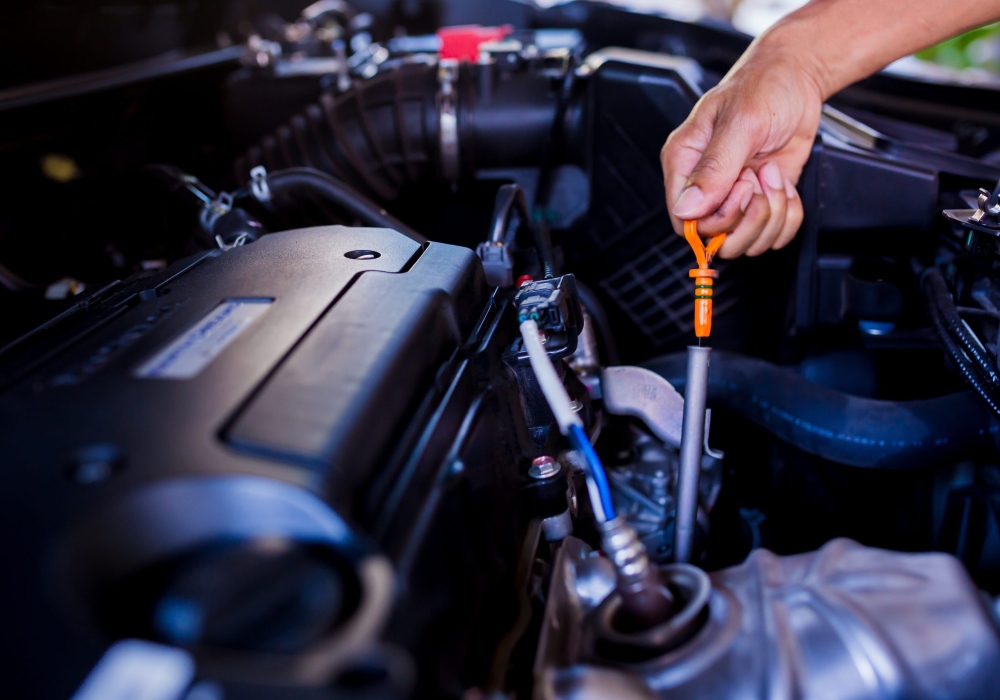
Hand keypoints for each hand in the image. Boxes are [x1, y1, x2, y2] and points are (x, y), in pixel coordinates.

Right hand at [661, 46, 823, 257]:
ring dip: (772, 215)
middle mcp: (705, 185)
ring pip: (746, 242)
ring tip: (773, 175)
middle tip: (759, 179)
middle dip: (749, 217)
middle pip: (717, 238)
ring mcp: (734, 196)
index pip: (685, 221)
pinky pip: (772, 235)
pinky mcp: (760, 201)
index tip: (742, 188)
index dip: (717, 218)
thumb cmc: (764, 86)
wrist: (797, 77)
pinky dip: (788, 216)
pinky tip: (784, 185)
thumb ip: (714, 167)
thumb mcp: (740, 122)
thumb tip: (687, 208)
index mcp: (684, 163)